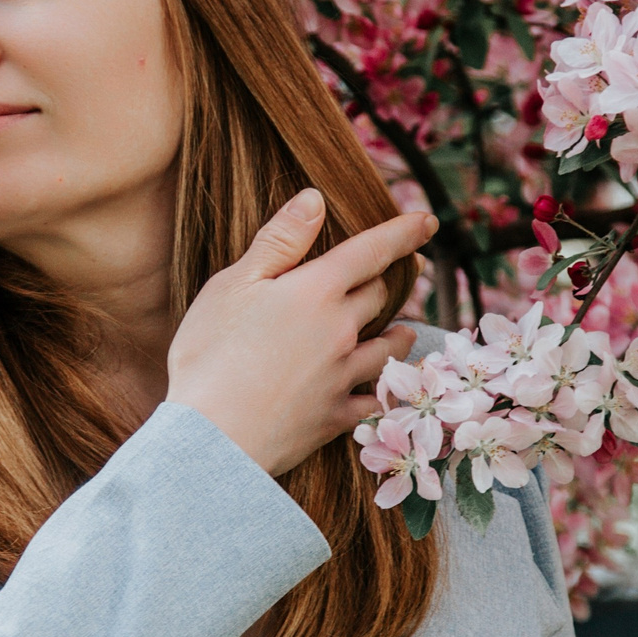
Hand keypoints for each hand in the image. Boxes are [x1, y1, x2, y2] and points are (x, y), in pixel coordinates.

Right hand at [166, 188, 435, 477]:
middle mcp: (342, 330)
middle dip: (388, 280)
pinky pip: (374, 399)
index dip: (403, 232)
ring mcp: (343, 376)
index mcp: (317, 290)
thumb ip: (279, 241)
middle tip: (397, 273)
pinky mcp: (337, 417)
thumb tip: (315, 199)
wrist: (212, 437)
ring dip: (399, 334)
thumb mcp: (234, 285)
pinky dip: (382, 390)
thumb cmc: (210, 354)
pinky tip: (383, 390)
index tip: (428, 221)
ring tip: (403, 331)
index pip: (372, 250)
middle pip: (380, 296)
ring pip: (390, 347)